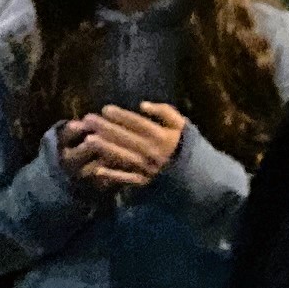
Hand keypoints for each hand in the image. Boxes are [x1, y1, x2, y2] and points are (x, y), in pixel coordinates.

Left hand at [62, 102, 187, 194]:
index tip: (105, 109)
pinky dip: (113, 175)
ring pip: (124, 156)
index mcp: (163, 137)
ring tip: (89, 139)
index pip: (138, 123)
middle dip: (106, 128)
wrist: (199, 177)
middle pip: (126, 138)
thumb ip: (166, 112)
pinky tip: (98, 169)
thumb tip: (143, 104)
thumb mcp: (183, 125)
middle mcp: (153, 151)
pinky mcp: (146, 182)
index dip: (121, 116)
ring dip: (106, 148)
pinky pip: (127, 178)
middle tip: (88, 120)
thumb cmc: (186, 146)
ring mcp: (148, 168)